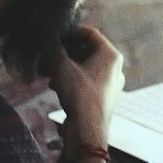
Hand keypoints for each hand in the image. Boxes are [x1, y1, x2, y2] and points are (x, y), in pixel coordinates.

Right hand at [49, 25, 123, 142]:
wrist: (87, 130)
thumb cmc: (79, 95)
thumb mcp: (62, 67)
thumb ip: (55, 49)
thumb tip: (49, 40)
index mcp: (111, 56)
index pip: (90, 33)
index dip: (70, 32)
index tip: (55, 35)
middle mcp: (115, 68)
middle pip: (87, 51)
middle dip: (64, 53)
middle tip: (47, 56)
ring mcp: (110, 84)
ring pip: (84, 67)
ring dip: (64, 67)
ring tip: (47, 72)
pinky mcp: (103, 98)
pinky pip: (86, 81)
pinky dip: (70, 80)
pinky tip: (54, 85)